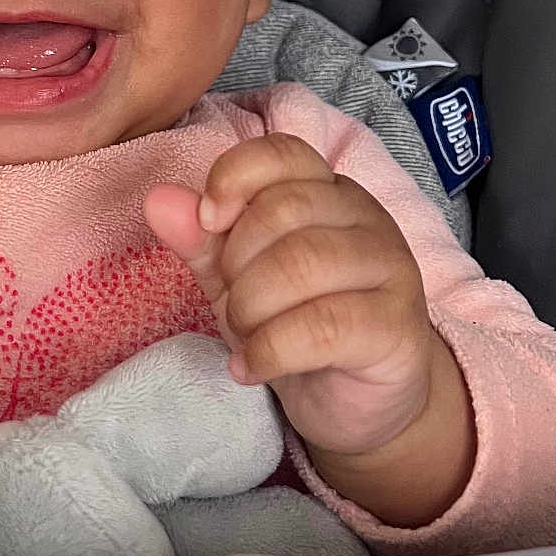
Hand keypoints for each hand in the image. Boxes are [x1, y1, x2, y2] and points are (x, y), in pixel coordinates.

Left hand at [146, 134, 474, 523]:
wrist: (354, 402)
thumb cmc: (294, 324)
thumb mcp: (234, 280)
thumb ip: (200, 239)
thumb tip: (158, 199)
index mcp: (326, 192)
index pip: (282, 153)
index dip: (234, 178)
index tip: (209, 221)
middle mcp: (366, 219)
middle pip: (283, 209)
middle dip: (236, 263)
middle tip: (234, 304)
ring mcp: (390, 270)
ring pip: (303, 264)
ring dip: (251, 308)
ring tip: (245, 337)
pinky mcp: (397, 328)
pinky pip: (323, 327)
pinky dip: (269, 351)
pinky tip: (252, 368)